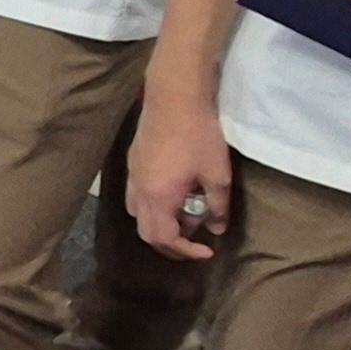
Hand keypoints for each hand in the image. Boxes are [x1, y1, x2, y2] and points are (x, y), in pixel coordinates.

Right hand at [128, 66, 234, 261]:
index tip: (207, 250)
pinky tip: (172, 193)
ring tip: (183, 216)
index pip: (165, 238)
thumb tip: (217, 228)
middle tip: (193, 242)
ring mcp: (132, 175)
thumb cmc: (198, 136)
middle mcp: (139, 191)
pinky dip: (153, 205)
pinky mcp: (133, 161)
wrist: (174, 98)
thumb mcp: (217, 174)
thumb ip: (218, 206)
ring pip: (138, 213)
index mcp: (158, 198)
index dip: (186, 251)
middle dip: (170, 244)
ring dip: (159, 223)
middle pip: (146, 232)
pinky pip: (137, 195)